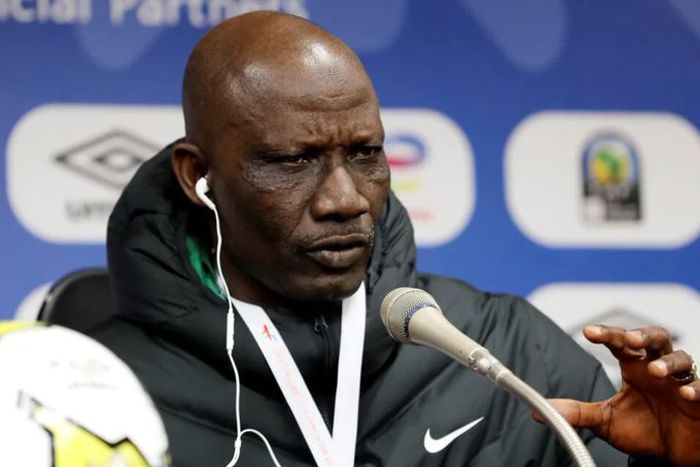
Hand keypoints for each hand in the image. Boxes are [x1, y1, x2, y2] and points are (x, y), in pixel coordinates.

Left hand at [546, 325, 699, 465]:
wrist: (672, 455)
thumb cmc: (643, 430)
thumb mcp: (606, 421)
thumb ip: (577, 412)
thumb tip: (538, 411)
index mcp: (634, 367)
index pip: (620, 342)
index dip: (607, 334)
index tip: (588, 332)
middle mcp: (658, 368)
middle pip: (655, 337)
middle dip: (642, 334)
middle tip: (630, 340)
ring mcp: (681, 382)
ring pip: (681, 358)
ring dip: (668, 362)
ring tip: (655, 370)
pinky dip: (696, 388)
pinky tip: (685, 393)